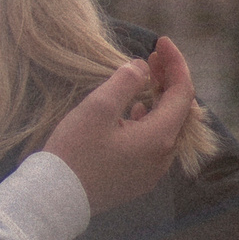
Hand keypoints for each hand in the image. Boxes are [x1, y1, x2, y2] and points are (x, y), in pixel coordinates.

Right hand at [41, 37, 194, 214]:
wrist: (55, 198)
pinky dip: (150, 121)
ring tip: (145, 78)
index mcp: (159, 138)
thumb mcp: (98, 108)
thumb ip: (125, 82)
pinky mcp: (137, 180)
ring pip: (167, 128)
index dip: (176, 63)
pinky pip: (154, 144)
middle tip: (153, 56)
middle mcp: (163, 158)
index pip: (183, 93)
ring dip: (160, 100)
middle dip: (169, 80)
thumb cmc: (75, 151)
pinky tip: (135, 111)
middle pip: (179, 111)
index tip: (161, 41)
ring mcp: (151, 172)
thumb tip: (141, 68)